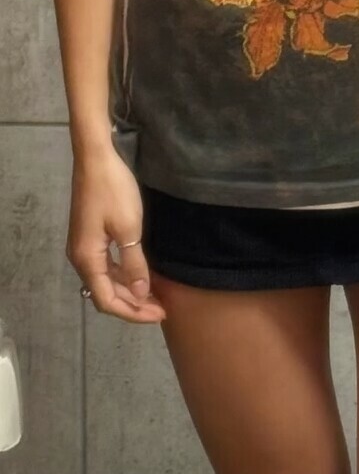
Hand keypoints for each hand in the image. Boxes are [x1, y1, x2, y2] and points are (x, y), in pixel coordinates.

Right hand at [67, 149, 165, 322]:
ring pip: (106, 280)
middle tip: (162, 309)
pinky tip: (140, 275)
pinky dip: (123, 274)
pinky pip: (106, 265)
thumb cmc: (113, 190)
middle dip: (133, 304)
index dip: (133, 312)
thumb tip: (140, 295)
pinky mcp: (89, 236)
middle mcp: (80, 258)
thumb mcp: (129, 229)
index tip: (159, 314)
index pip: (107, 300)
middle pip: (105, 293)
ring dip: (129, 291)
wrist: (96, 158)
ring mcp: (83, 247)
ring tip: (155, 297)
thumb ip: (134, 265)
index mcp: (87, 260)